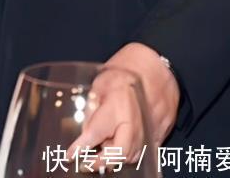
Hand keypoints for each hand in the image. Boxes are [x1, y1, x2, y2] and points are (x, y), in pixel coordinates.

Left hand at [68, 43, 179, 164]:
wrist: (156, 66)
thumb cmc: (125, 70)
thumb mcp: (100, 84)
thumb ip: (92, 109)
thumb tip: (83, 131)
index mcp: (117, 106)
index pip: (95, 133)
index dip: (80, 147)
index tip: (70, 156)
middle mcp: (135, 122)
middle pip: (118, 154)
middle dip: (101, 162)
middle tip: (86, 163)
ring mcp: (150, 129)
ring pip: (131, 156)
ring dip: (115, 158)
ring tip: (102, 150)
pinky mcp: (159, 133)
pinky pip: (144, 152)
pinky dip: (130, 153)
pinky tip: (119, 146)